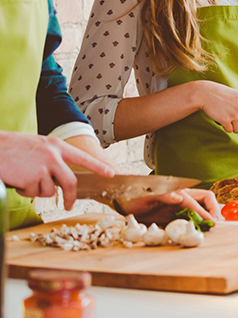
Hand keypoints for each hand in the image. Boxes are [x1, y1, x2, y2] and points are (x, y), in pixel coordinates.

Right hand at [0, 131, 114, 210]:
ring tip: (24, 178)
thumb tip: (60, 177)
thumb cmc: (12, 148)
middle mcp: (53, 156)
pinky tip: (17, 180)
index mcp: (56, 146)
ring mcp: (43, 167)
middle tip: (70, 205)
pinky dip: (25, 192)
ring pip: (49, 190)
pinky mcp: (32, 179)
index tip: (111, 174)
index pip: (83, 157)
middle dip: (71, 196)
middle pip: (71, 182)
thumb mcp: (38, 147)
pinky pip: (33, 193)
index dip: (98, 167)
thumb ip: (52, 158)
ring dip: (37, 191)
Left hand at [115, 189, 218, 225]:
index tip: (212, 223)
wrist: (122, 199)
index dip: (206, 213)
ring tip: (211, 228)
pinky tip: (199, 230)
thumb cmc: (132, 195)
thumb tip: (179, 197)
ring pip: (201, 208)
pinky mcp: (174, 213)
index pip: (198, 202)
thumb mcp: (145, 195)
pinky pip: (191, 217)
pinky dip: (198, 222)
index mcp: (177, 192)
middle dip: (213, 210)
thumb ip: (163, 195)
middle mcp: (181, 197)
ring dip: (208, 216)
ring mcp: (178, 205)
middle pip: (206, 200)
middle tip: (216, 224)